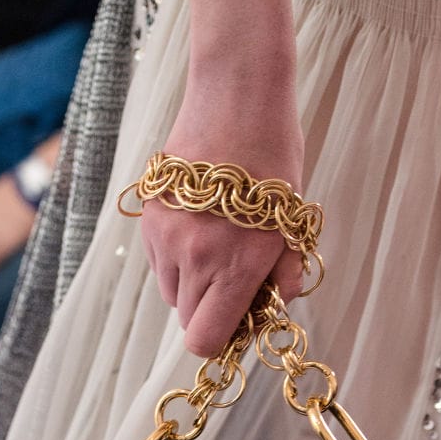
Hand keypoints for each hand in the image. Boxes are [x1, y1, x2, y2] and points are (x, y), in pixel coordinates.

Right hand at [140, 0, 303, 358]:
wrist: (236, 99)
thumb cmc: (273, 161)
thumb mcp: (292, 224)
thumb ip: (283, 276)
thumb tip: (274, 306)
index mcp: (233, 269)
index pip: (204, 340)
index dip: (220, 339)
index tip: (237, 323)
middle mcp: (193, 260)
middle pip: (187, 319)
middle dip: (210, 310)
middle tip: (234, 282)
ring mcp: (165, 239)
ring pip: (171, 291)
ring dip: (192, 284)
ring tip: (217, 248)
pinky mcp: (148, 218)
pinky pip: (159, 262)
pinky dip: (177, 258)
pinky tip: (200, 226)